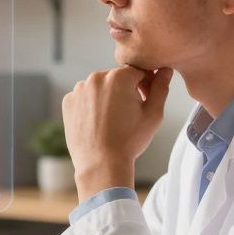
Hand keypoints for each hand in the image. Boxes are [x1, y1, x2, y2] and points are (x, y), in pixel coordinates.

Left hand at [62, 66, 173, 199]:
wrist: (101, 164)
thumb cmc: (129, 140)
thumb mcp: (153, 114)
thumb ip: (160, 87)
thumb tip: (165, 70)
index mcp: (118, 77)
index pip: (138, 71)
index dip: (145, 85)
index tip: (145, 100)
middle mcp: (95, 77)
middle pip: (117, 78)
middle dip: (125, 90)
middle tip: (129, 113)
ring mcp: (79, 89)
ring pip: (100, 87)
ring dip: (107, 96)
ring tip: (112, 120)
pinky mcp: (68, 102)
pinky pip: (84, 97)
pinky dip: (91, 105)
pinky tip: (98, 122)